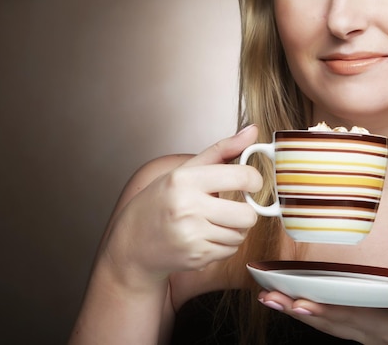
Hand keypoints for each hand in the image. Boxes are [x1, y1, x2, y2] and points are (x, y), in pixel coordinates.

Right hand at [103, 125, 262, 283]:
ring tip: (213, 222)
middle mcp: (187, 207)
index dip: (255, 180)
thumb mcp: (184, 171)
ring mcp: (191, 236)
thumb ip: (222, 151)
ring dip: (234, 229)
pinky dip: (224, 245)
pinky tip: (206, 237)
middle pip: (248, 215)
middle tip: (231, 207)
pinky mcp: (196, 257)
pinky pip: (230, 251)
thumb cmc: (160, 202)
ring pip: (240, 235)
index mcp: (185, 179)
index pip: (242, 176)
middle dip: (245, 212)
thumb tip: (253, 131)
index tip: (251, 182)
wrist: (133, 243)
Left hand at [258, 285, 387, 343]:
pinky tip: (292, 301)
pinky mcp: (366, 327)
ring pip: (328, 323)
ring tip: (270, 299)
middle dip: (297, 310)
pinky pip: (334, 321)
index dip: (324, 310)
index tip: (299, 301)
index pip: (351, 318)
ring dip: (297, 312)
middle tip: (269, 298)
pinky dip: (312, 312)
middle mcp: (374, 333)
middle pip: (330, 322)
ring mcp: (368, 333)